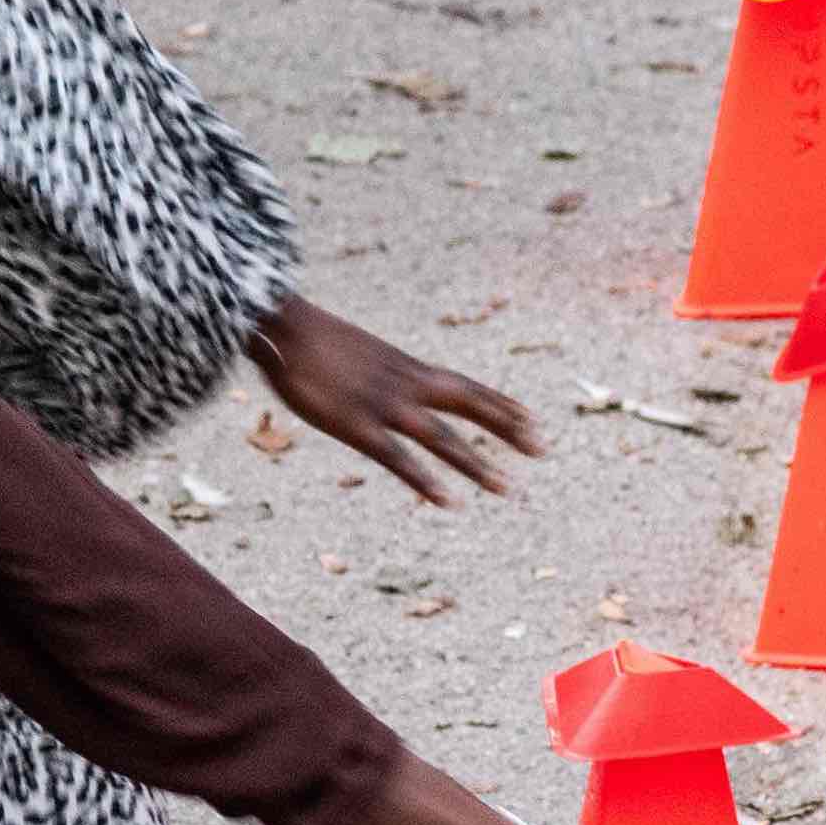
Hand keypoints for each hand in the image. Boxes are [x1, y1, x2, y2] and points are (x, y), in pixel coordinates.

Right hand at [253, 297, 541, 500]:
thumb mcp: (360, 354)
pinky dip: (424, 480)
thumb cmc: (311, 340)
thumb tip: (388, 382)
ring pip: (442, 437)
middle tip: (544, 450)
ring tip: (509, 489)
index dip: (501, 404)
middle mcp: (406, 384)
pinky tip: (447, 502)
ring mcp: (383, 404)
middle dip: (508, 428)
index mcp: (407, 367)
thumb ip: (382, 372)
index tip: (534, 421)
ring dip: (476, 464)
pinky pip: (398, 458)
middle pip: (469, 404)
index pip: (467, 385)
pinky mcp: (355, 425)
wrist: (281, 322)